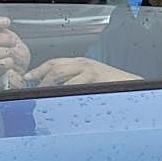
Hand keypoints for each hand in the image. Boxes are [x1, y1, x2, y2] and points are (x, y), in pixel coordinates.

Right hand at [0, 16, 30, 84]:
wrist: (22, 76)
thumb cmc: (17, 60)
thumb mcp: (13, 41)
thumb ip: (5, 32)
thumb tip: (1, 22)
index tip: (6, 22)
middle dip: (3, 39)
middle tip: (12, 43)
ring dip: (6, 52)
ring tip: (12, 56)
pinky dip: (8, 63)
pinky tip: (10, 64)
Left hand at [23, 58, 138, 86]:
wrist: (134, 86)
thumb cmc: (113, 84)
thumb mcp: (92, 78)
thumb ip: (75, 79)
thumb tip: (55, 88)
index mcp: (81, 63)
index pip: (54, 63)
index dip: (38, 70)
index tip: (27, 77)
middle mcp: (83, 64)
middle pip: (54, 68)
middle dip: (41, 78)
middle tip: (33, 89)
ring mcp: (88, 70)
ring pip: (60, 76)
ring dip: (49, 85)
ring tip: (43, 95)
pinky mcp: (95, 78)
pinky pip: (73, 85)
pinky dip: (64, 91)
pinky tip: (60, 97)